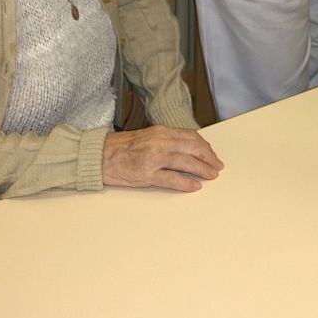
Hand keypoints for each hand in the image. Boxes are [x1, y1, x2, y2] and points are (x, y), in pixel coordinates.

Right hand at [102, 126, 223, 192]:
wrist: (100, 156)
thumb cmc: (122, 147)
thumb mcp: (148, 136)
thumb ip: (166, 139)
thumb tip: (187, 147)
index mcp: (161, 131)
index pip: (191, 137)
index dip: (204, 147)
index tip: (212, 154)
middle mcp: (160, 142)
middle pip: (192, 148)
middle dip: (208, 158)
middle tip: (217, 166)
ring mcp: (154, 158)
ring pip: (185, 163)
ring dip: (202, 170)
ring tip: (211, 175)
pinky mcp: (146, 175)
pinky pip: (171, 179)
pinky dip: (185, 183)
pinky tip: (194, 186)